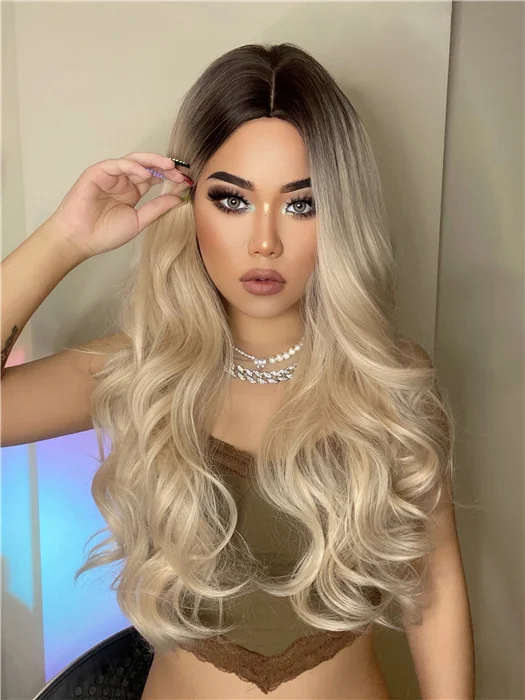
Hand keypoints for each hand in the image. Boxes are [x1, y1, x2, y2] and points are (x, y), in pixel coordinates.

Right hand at [45, 152, 190, 258]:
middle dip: (164, 167)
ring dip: (152, 162)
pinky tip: (146, 173)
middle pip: (147, 166)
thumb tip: (178, 198)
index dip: (169, 177)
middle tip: (180, 171)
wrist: (80, 239)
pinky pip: (118, 164)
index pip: (153, 178)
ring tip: (168, 166)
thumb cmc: (105, 234)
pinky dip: (132, 166)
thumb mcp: (138, 221)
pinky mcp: (97, 172)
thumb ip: (157, 208)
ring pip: (134, 161)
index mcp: (132, 192)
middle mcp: (122, 181)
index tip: (185, 181)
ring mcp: (110, 175)